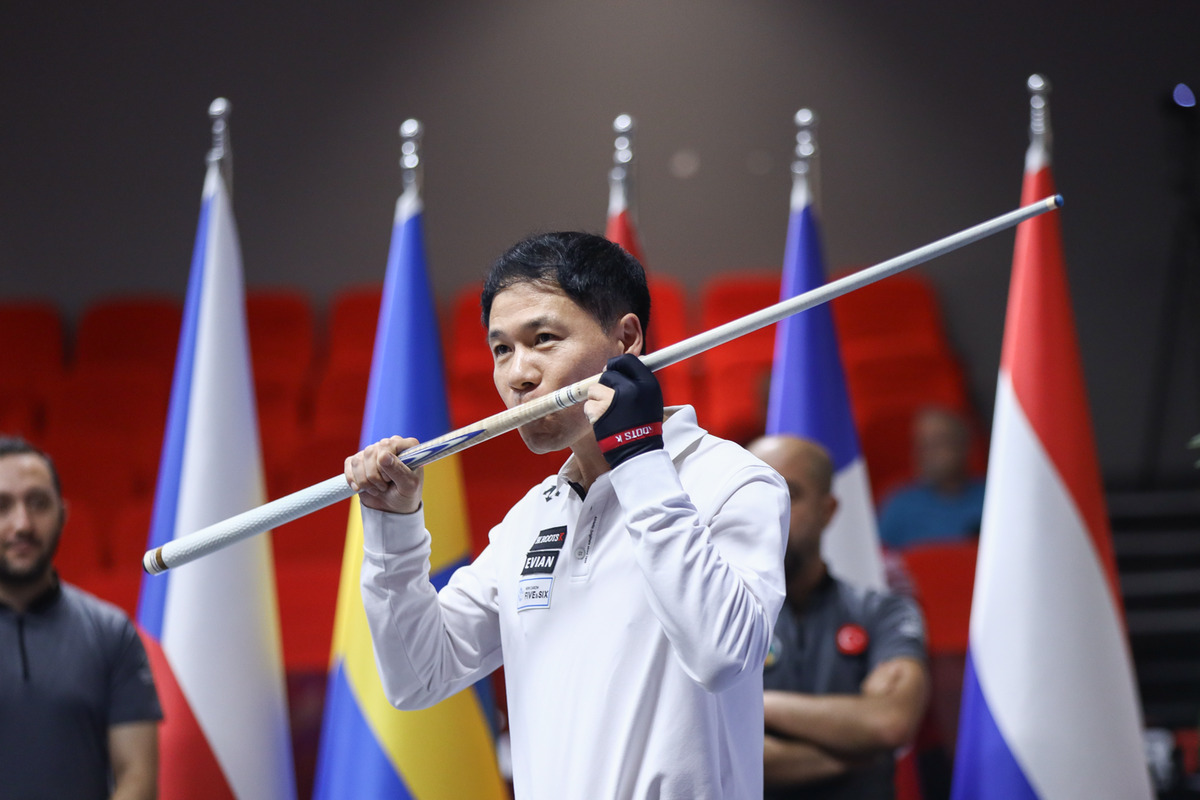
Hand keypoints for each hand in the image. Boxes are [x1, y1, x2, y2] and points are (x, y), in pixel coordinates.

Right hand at [345, 436, 423, 513]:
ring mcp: (373, 452)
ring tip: (377, 489)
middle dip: (374, 475)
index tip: (390, 478)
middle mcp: (389, 446)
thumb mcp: (408, 486)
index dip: (384, 463)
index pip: (387, 445)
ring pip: (358, 460)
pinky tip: (362, 488)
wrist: (393, 507)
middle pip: (370, 452)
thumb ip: (398, 470)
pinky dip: (353, 480)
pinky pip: (349, 464)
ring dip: (365, 481)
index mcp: (406, 447)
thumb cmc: (405, 494)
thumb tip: (383, 456)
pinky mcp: (360, 460)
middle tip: (384, 487)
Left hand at [588, 353, 662, 468]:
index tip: (614, 370)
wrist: (637, 451)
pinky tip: (604, 421)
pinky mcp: (599, 411)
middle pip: (608, 373)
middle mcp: (631, 388)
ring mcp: (614, 399)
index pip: (628, 361)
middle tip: (611, 398)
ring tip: (609, 412)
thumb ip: (640, 382)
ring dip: (598, 399)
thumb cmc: (644, 426)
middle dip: (606, 384)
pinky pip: (589, 404)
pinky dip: (593, 412)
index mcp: (647, 384)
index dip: (618, 364)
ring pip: (595, 388)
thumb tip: (629, 364)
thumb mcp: (651, 399)